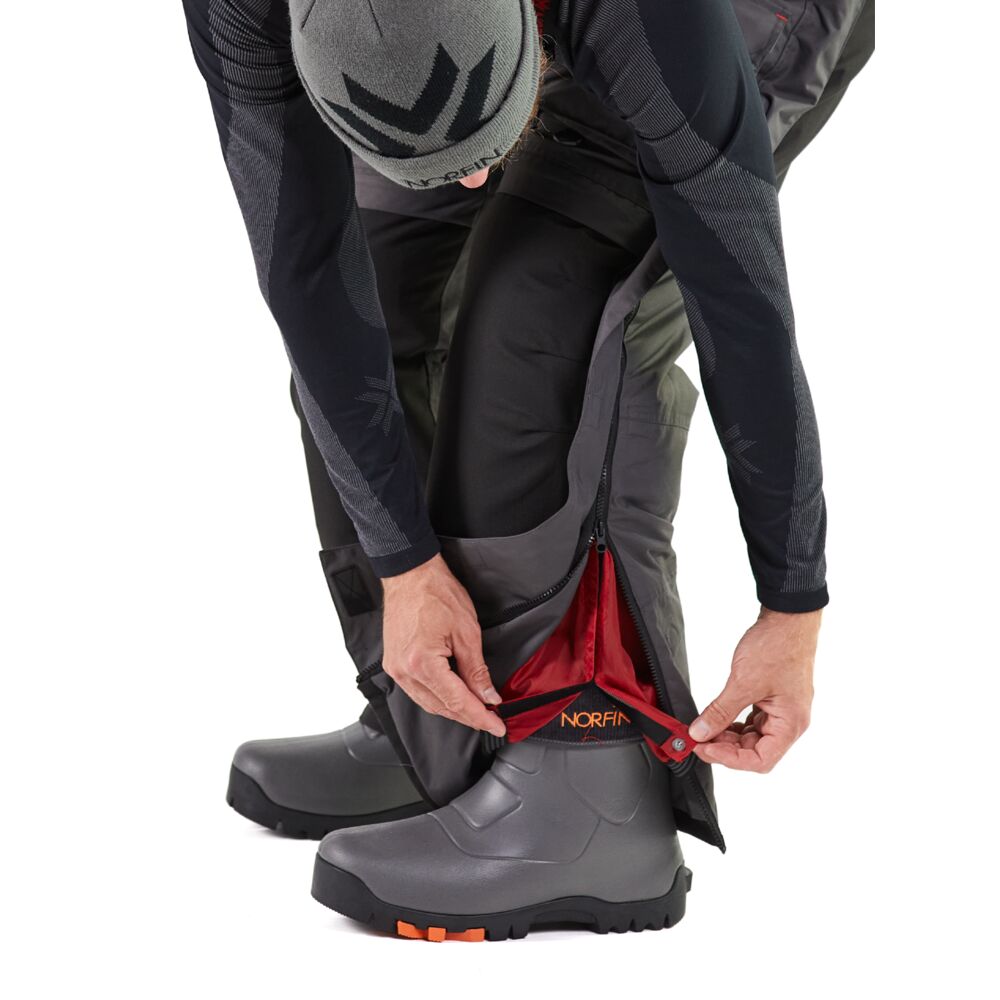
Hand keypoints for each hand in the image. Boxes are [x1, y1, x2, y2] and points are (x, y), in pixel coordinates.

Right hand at [381, 554, 505, 737]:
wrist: (410, 574)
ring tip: (477, 710)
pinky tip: (453, 696)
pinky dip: (437, 698)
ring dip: (453, 709)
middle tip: (492, 720)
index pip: (457, 702)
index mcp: (422, 663)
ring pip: (428, 703)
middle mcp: (404, 671)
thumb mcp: (467, 632)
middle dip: (469, 716)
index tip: (498, 726)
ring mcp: (395, 669)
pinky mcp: (393, 664)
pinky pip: (417, 692)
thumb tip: (488, 696)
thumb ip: (477, 670)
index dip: (480, 718)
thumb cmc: (436, 593)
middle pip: (441, 708)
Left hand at [688, 607, 820, 771]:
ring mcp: (782, 710)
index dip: (730, 759)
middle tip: (697, 738)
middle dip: (725, 747)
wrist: (787, 618)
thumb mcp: (743, 682)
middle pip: (756, 751)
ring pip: (753, 736)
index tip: (704, 748)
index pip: (761, 761)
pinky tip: (717, 717)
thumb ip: (720, 712)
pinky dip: (734, 722)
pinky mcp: (773, 699)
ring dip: (728, 736)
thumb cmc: (776, 647)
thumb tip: (699, 733)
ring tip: (704, 728)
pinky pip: (752, 720)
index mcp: (791, 724)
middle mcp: (790, 722)